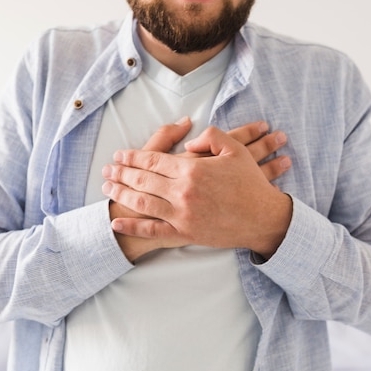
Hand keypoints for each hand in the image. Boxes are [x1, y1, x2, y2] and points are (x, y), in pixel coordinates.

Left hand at [104, 125, 292, 258]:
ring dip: (122, 195)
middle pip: (143, 180)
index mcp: (192, 170)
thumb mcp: (235, 150)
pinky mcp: (185, 233)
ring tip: (107, 189)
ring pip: (143, 203)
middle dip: (121, 174)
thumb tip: (188, 142)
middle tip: (106, 170)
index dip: (133, 157)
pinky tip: (117, 222)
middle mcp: (182, 192)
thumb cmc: (250, 183)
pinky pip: (153, 231)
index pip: (153, 160)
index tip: (119, 155)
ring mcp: (182, 215)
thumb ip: (210, 137)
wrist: (264, 218)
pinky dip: (133, 227)